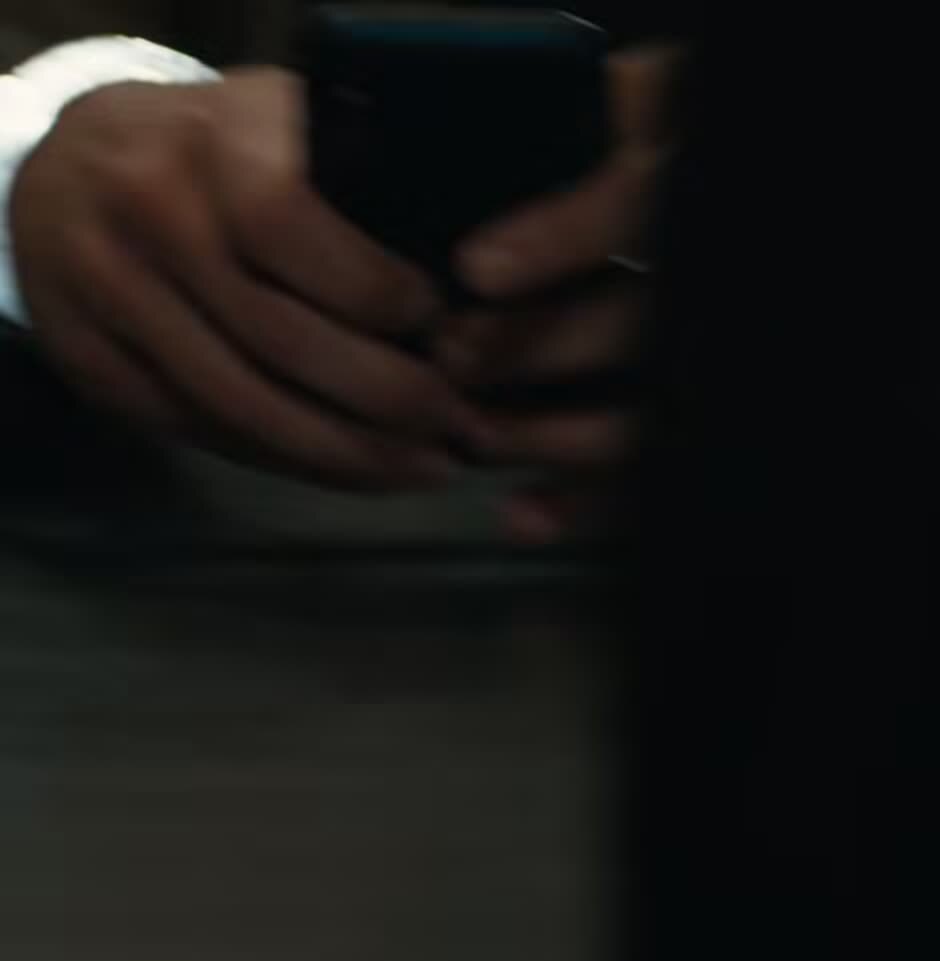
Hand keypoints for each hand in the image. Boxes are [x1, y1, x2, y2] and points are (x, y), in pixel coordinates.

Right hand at [12, 68, 484, 490]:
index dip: (375, 289)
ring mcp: (105, 292)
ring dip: (347, 453)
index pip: (288, 227)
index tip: (444, 323)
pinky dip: (287, 460)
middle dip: (388, 397)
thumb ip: (366, 178)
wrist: (72, 164)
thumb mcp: (294, 124)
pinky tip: (353, 469)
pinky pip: (201, 429)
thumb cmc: (229, 147)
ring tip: (427, 467)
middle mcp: (148, 214)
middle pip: (276, 338)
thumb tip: (478, 280)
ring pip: (239, 403)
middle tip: (464, 425)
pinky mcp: (88, 360)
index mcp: (212, 144)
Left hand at [438, 46, 677, 542]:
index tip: (475, 270)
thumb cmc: (612, 141)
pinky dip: (580, 504)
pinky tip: (520, 517)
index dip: (558, 241)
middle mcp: (695, 265)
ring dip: (546, 436)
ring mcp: (692, 348)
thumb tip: (429, 163)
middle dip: (531, 353)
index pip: (633, 207)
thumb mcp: (600, 114)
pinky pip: (640, 469)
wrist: (681, 170)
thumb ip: (545, 143)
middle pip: (632, 327)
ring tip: (474, 435)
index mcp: (674, 180)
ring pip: (639, 413)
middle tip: (450, 359)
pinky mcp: (679, 409)